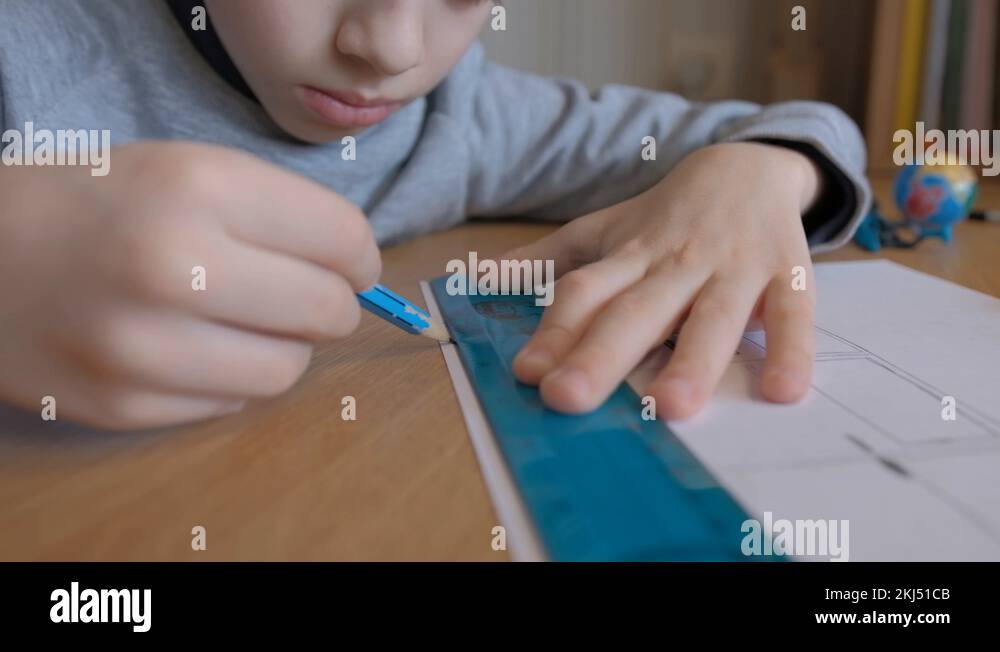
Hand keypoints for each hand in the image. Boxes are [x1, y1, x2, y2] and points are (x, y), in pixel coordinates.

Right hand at [0, 142, 380, 429]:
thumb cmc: (97, 202)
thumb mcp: (186, 167)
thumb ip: (279, 211)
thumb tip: (361, 270)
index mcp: (198, 188)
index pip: (343, 239)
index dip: (362, 258)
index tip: (354, 265)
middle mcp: (173, 267)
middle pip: (326, 311)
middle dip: (333, 305)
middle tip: (309, 296)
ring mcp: (142, 347)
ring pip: (286, 371)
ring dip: (285, 347)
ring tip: (246, 321)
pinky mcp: (121, 404)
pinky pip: (231, 404)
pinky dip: (232, 378)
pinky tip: (196, 347)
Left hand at [509, 142, 821, 418]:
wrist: (748, 165)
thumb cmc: (665, 217)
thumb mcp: (603, 230)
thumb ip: (546, 260)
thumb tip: (475, 278)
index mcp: (629, 256)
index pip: (585, 294)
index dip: (554, 331)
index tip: (526, 373)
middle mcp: (676, 262)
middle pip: (635, 310)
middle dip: (601, 354)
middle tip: (568, 397)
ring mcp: (733, 268)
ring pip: (711, 316)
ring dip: (693, 358)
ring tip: (671, 406)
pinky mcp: (786, 272)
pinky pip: (793, 313)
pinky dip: (791, 348)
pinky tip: (784, 390)